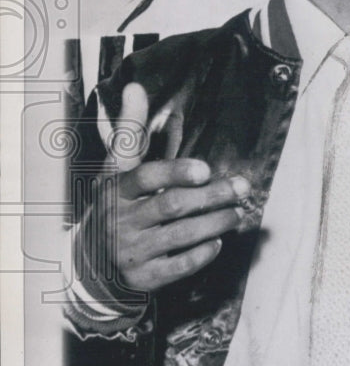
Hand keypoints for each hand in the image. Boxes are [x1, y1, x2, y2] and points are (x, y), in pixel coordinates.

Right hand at [82, 82, 249, 294]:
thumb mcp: (116, 169)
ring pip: (181, 235)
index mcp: (116, 190)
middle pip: (173, 205)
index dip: (176, 172)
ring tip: (237, 212)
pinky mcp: (144, 277)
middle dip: (212, 196)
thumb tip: (135, 87)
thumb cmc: (116, 205)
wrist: (91, 263)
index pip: (145, 177)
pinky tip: (217, 242)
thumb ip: (130, 129)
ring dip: (216, 222)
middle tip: (241, 187)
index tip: (205, 169)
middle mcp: (122, 220)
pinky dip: (202, 254)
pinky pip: (179, 266)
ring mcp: (132, 251)